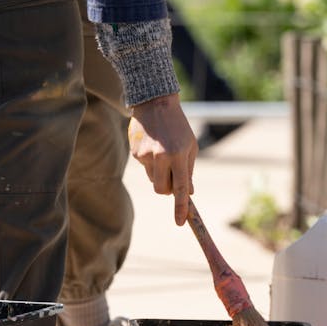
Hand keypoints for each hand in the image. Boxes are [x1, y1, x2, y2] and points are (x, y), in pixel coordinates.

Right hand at [128, 93, 197, 225]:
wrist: (155, 103)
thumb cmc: (178, 126)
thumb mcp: (190, 146)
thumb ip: (189, 171)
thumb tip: (188, 193)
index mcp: (178, 155)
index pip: (180, 188)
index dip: (180, 207)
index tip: (180, 222)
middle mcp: (161, 156)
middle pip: (162, 190)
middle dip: (167, 190)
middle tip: (173, 179)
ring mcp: (145, 155)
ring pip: (153, 179)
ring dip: (160, 174)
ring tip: (163, 153)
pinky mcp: (135, 152)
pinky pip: (145, 167)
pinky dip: (151, 163)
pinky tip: (153, 145)